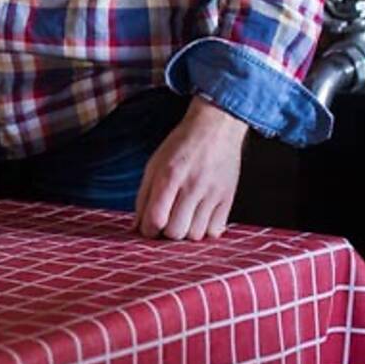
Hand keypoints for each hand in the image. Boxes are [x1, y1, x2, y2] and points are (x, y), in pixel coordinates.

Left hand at [133, 97, 246, 240]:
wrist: (215, 128)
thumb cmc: (180, 146)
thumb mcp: (154, 165)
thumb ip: (144, 197)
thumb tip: (136, 227)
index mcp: (169, 175)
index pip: (155, 219)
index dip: (147, 230)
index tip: (148, 227)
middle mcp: (192, 186)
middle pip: (175, 232)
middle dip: (165, 233)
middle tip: (165, 222)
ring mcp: (213, 193)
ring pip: (195, 235)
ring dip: (185, 232)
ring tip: (182, 218)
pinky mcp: (228, 198)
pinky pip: (215, 231)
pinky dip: (204, 230)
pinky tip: (198, 217)